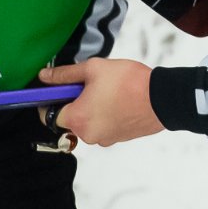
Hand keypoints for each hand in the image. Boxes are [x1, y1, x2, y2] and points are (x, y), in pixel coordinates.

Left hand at [40, 58, 163, 145]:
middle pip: (70, 119)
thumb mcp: (93, 69)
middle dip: (75, 102)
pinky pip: (104, 126)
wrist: (163, 99)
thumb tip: (44, 77)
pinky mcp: (118, 139)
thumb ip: (65, 74)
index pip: (48, 115)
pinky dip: (106, 115)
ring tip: (108, 91)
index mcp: (77, 119)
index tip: (58, 88)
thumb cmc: (129, 82)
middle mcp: (88, 135)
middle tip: (90, 84)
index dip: (50, 100)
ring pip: (88, 122)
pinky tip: (118, 100)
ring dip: (92, 108)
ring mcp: (104, 139)